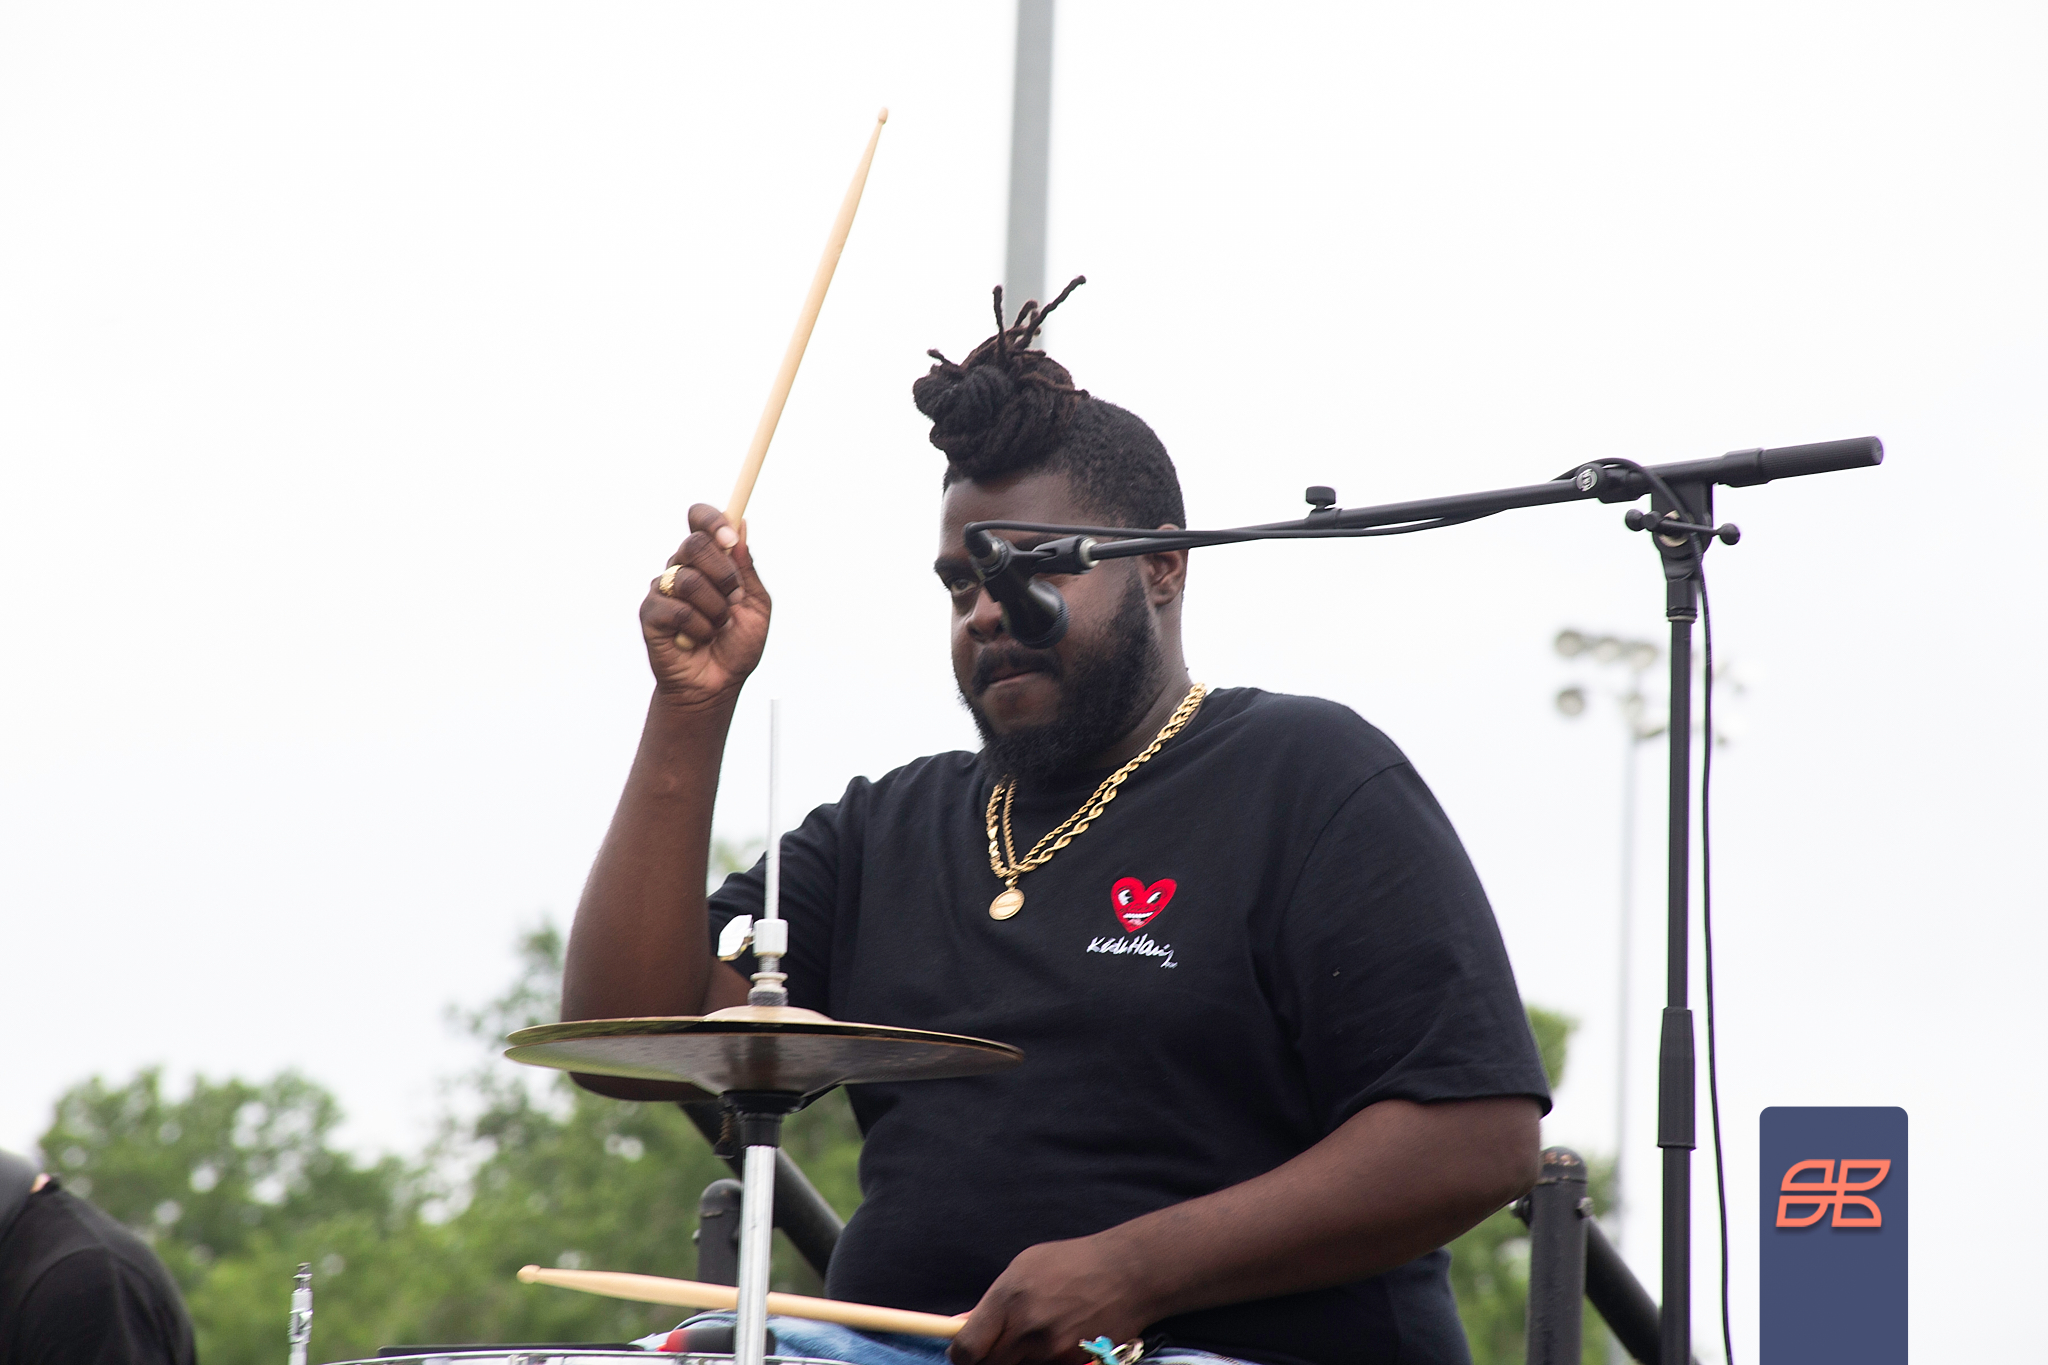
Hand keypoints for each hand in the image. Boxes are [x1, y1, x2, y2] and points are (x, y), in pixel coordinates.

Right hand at [640, 504, 770, 706]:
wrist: (717, 686)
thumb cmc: (737, 647)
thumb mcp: (756, 606)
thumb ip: (747, 569)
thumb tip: (741, 525)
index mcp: (708, 561)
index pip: (700, 519)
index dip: (712, 520)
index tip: (729, 537)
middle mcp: (682, 568)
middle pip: (693, 543)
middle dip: (723, 575)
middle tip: (733, 600)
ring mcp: (663, 590)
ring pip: (688, 579)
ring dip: (714, 610)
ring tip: (716, 629)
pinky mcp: (650, 613)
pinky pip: (677, 609)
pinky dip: (698, 629)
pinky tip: (696, 641)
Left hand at [948, 1237, 1153, 1364]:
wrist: (1127, 1273)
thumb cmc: (1072, 1263)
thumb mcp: (1025, 1267)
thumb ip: (992, 1301)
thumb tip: (958, 1324)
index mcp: (1008, 1298)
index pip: (967, 1349)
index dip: (962, 1356)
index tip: (966, 1353)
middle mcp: (1026, 1327)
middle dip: (989, 1359)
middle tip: (1001, 1345)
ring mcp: (1050, 1349)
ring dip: (1018, 1359)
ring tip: (1035, 1335)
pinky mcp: (1072, 1364)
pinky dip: (1043, 1361)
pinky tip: (1058, 1340)